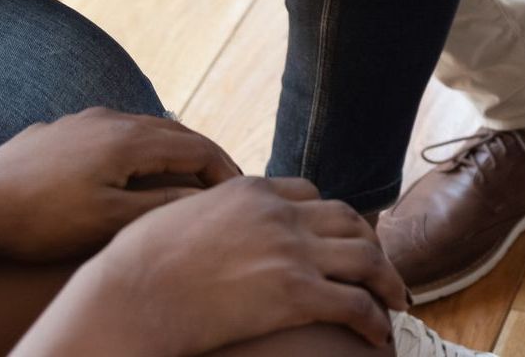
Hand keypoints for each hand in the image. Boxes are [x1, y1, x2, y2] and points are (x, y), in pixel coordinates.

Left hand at [0, 108, 238, 262]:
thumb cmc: (41, 219)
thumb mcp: (107, 222)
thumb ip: (159, 207)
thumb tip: (202, 198)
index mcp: (130, 139)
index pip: (196, 147)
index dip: (223, 168)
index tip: (240, 189)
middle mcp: (113, 118)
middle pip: (175, 131)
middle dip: (202, 156)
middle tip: (221, 182)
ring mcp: (85, 119)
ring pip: (144, 128)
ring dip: (170, 150)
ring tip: (182, 177)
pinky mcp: (62, 129)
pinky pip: (114, 131)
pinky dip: (137, 149)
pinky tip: (128, 169)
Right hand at [19, 178, 408, 355]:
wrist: (128, 296)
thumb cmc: (136, 264)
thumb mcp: (178, 215)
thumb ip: (209, 211)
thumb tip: (207, 222)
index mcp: (252, 190)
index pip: (310, 193)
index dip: (329, 218)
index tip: (338, 239)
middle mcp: (279, 213)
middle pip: (347, 219)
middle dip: (370, 243)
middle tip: (381, 268)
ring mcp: (291, 250)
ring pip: (364, 256)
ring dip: (387, 279)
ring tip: (396, 300)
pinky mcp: (295, 294)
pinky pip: (354, 302)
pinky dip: (375, 318)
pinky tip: (380, 334)